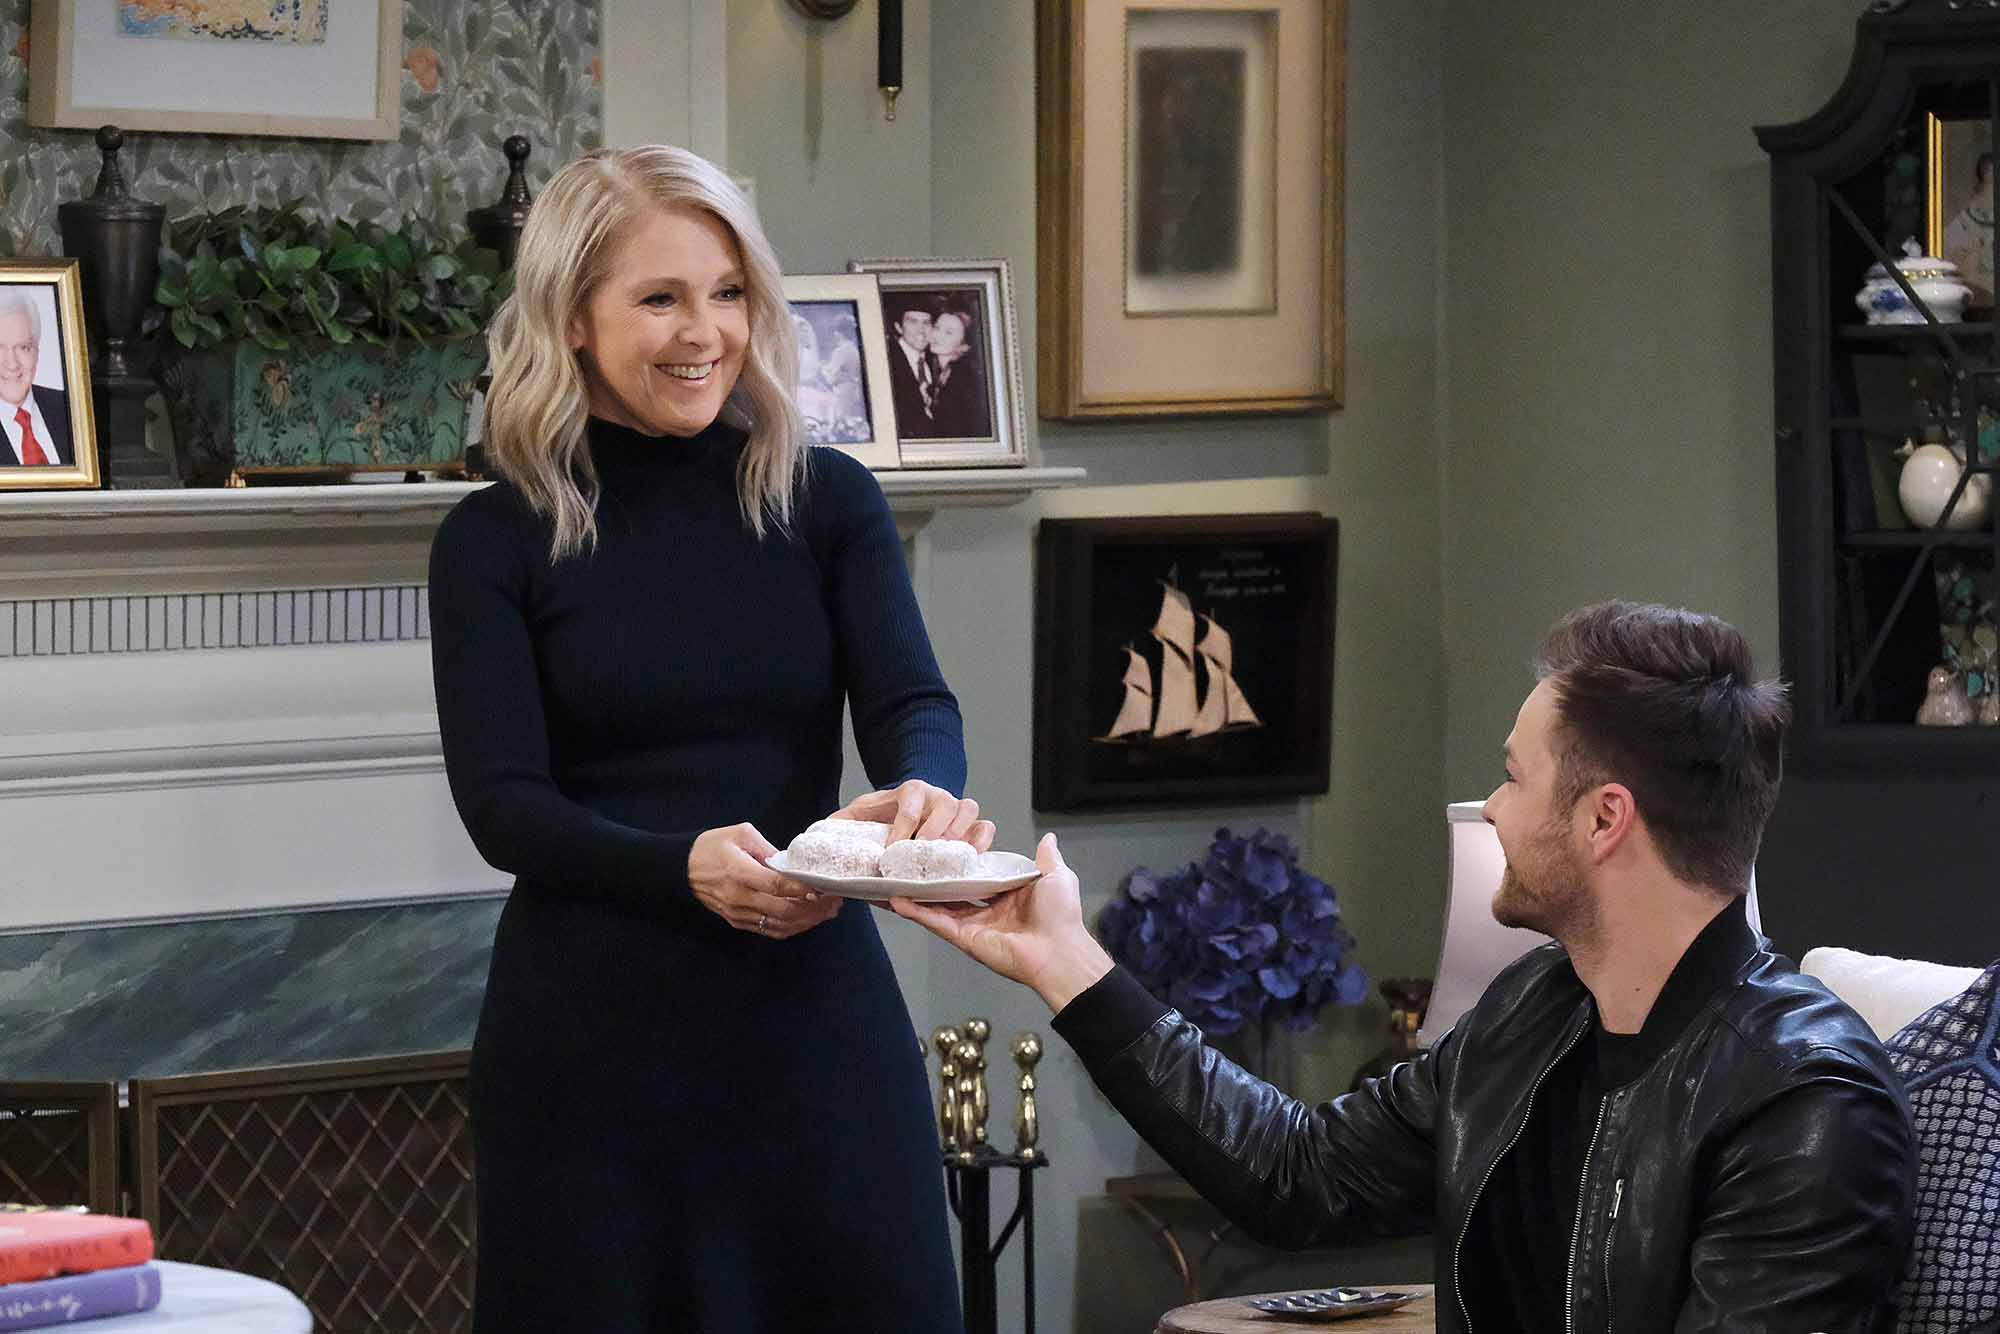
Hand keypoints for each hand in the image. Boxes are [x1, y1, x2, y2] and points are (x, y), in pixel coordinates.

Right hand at [689, 823, 842, 939]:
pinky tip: (808, 920)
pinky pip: (770, 930)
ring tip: (827, 911)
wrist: (681, 869)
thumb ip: (768, 849)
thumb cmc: (711, 847)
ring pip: (780, 924)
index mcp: (740, 872)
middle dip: (813, 908)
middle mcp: (740, 897)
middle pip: (783, 910)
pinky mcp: (738, 921)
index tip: (823, 888)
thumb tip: (792, 864)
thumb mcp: (740, 834)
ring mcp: (738, 913)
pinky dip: (792, 927)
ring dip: (807, 920)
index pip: (777, 886)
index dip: (802, 890)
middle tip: (834, 899)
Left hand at [832, 779, 995, 849]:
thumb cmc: (887, 812)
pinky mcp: (972, 823)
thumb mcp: (862, 811)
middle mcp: (938, 795)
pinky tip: (971, 859)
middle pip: (945, 804)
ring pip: (969, 809)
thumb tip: (819, 831)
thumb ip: (843, 820)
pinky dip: (982, 840)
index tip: (890, 852)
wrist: (912, 804)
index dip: (902, 828)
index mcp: (910, 790)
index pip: (909, 804)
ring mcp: (958, 807)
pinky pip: (986, 825)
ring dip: (960, 834)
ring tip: (947, 859)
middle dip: (934, 830)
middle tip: (921, 854)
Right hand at [890, 832, 1112, 1012]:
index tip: (942, 843)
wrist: (1058, 951)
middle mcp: (988, 908)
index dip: (961, 860)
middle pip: (953, 890)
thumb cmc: (1060, 915)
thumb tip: (1048, 838)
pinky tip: (896, 899)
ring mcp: (973, 924)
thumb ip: (1047, 858)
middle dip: (933, 877)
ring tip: (894, 875)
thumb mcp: (1056, 877)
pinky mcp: (963, 938)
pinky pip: (936, 922)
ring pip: (938, 905)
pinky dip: (915, 912)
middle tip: (910, 859)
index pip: (978, 873)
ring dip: (917, 893)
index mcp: (1008, 893)